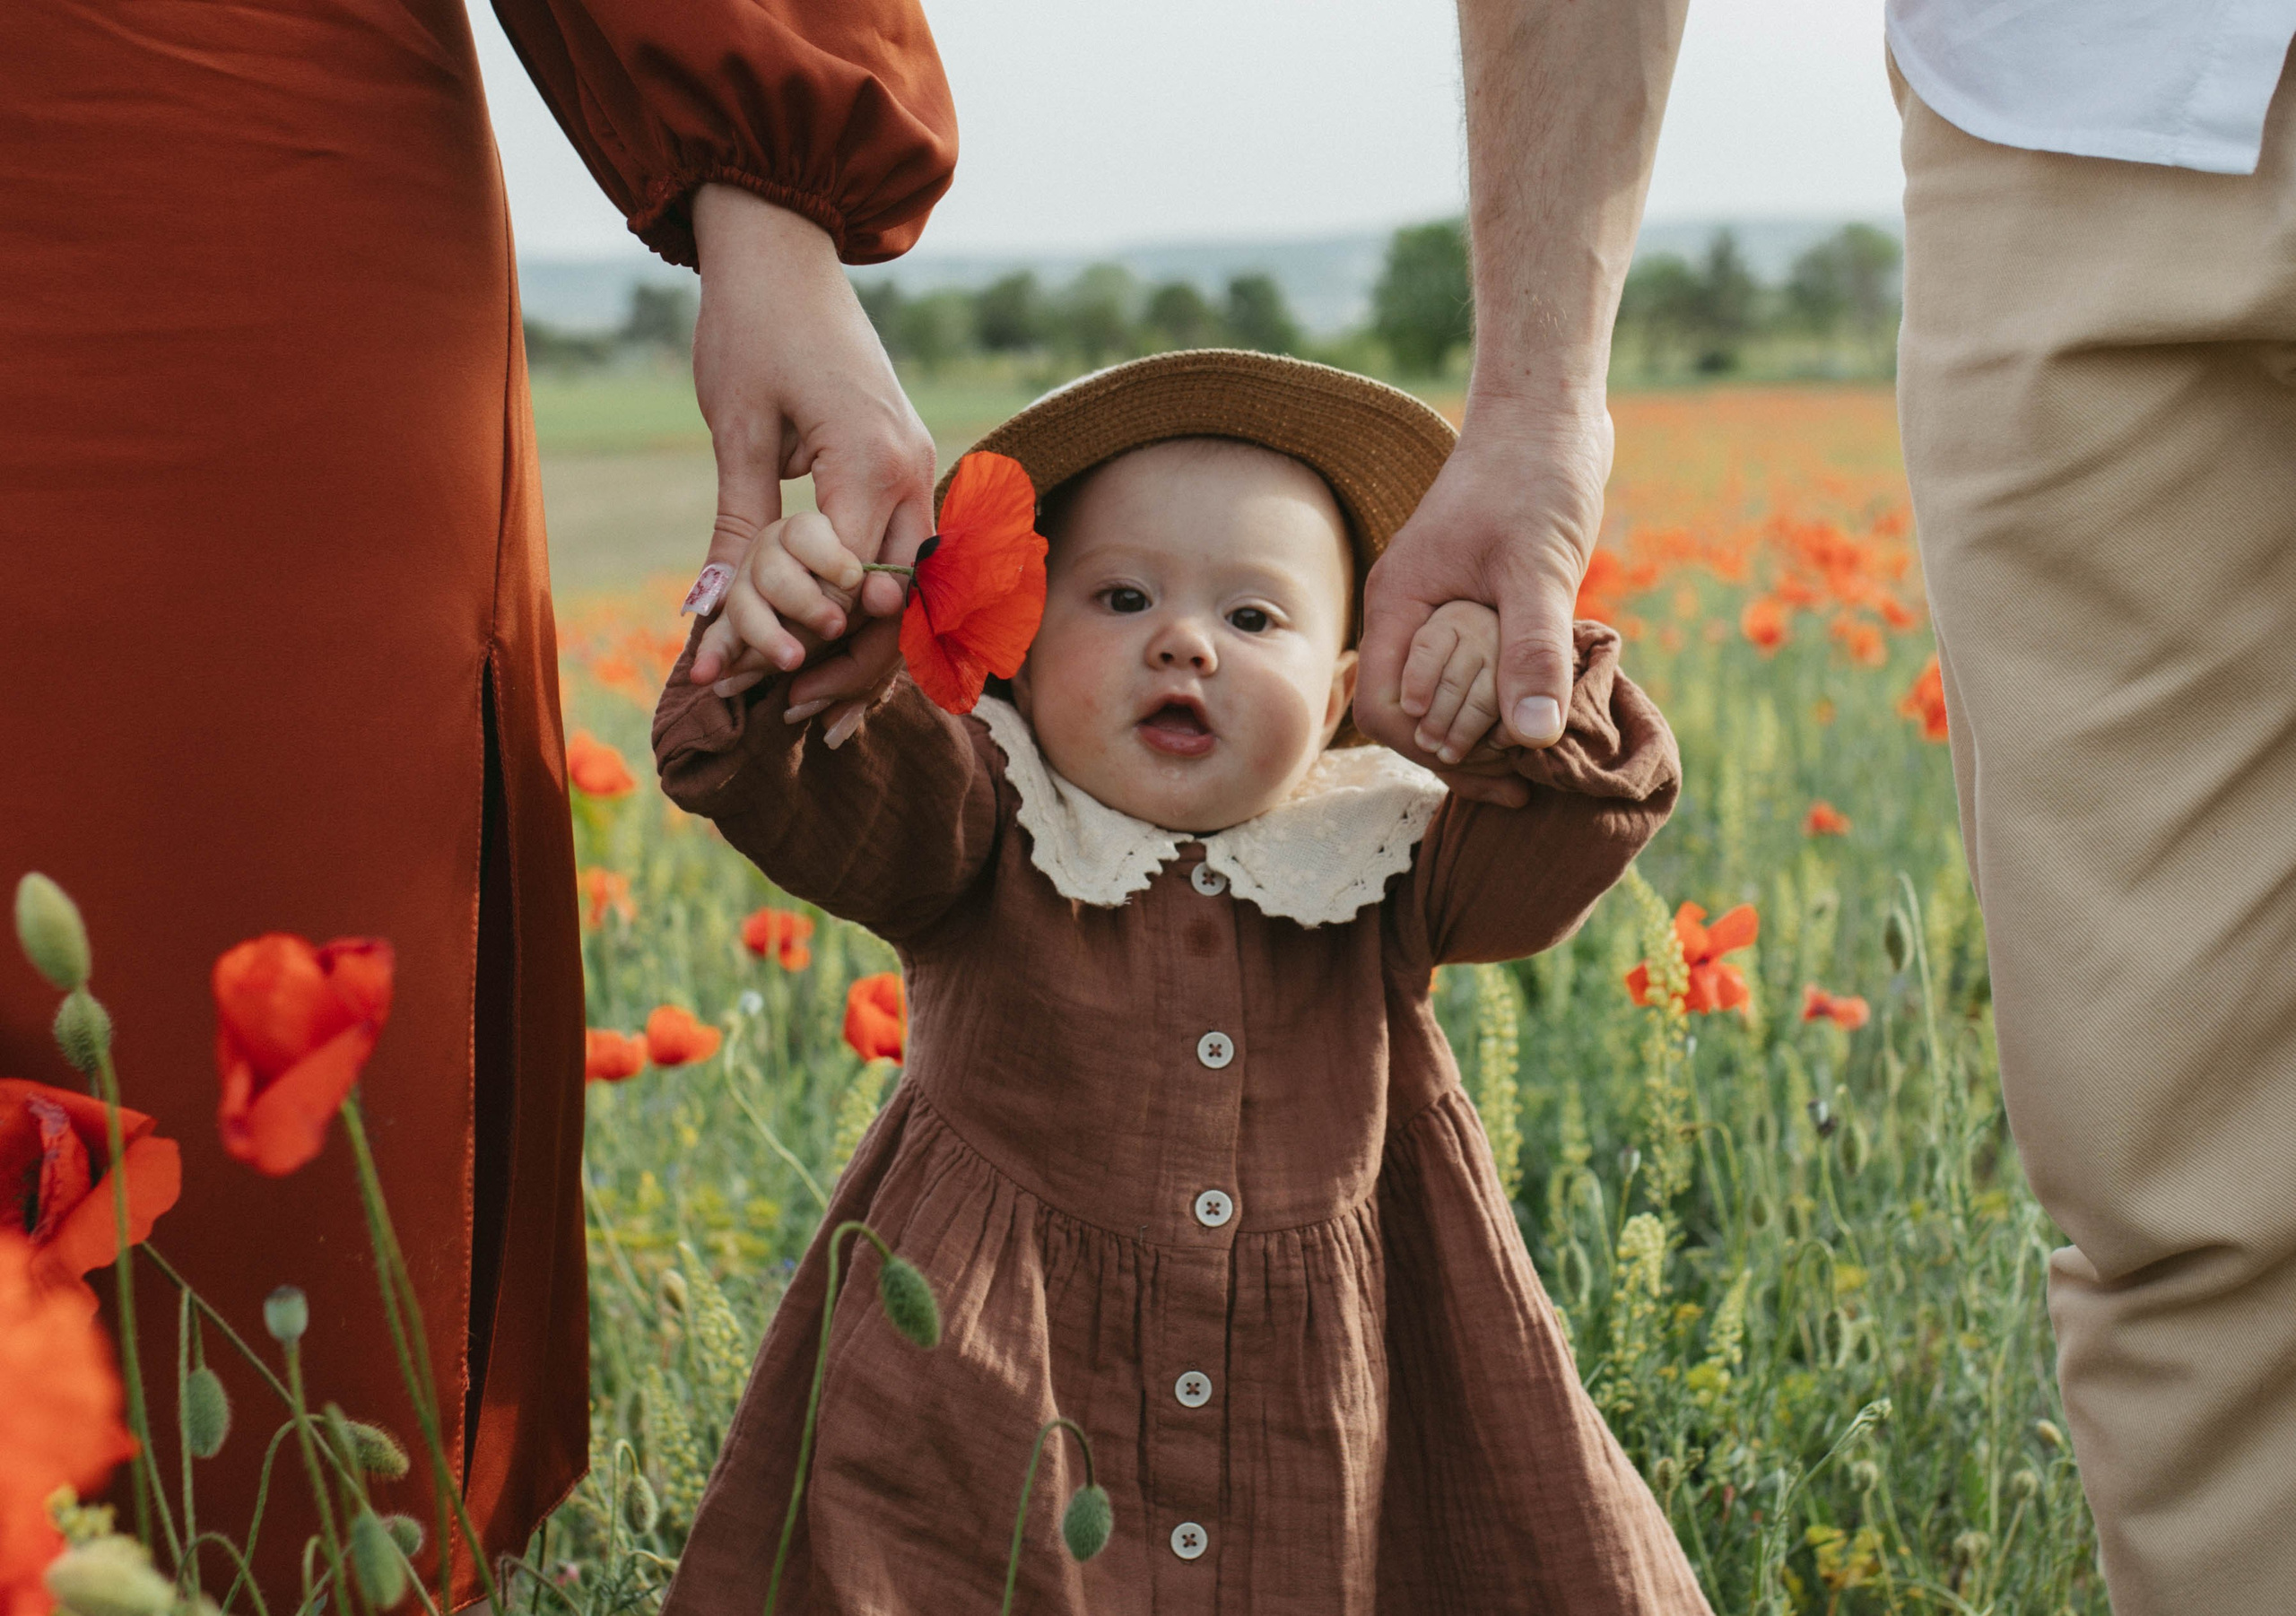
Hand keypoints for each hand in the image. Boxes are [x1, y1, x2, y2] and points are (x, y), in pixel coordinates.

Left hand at [684, 185, 933, 724]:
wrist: (784, 248)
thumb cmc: (751, 326)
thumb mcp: (735, 430)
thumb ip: (737, 527)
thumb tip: (705, 615)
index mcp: (875, 463)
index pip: (853, 585)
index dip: (806, 639)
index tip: (753, 680)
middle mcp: (916, 470)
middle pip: (902, 602)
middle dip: (851, 665)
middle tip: (792, 713)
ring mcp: (920, 466)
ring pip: (913, 585)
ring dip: (868, 644)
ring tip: (819, 699)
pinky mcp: (906, 462)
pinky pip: (905, 551)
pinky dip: (875, 602)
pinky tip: (839, 640)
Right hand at [1355, 399, 1612, 802]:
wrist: (1548, 411)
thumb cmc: (1536, 476)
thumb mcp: (1539, 568)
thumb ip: (1532, 651)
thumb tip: (1532, 740)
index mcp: (1399, 604)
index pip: (1385, 711)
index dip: (1433, 754)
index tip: (1501, 774)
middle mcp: (1407, 612)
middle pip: (1412, 714)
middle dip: (1462, 754)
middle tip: (1527, 780)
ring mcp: (1436, 607)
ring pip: (1443, 695)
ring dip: (1484, 731)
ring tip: (1539, 758)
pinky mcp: (1470, 600)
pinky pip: (1472, 669)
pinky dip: (1502, 698)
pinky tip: (1545, 710)